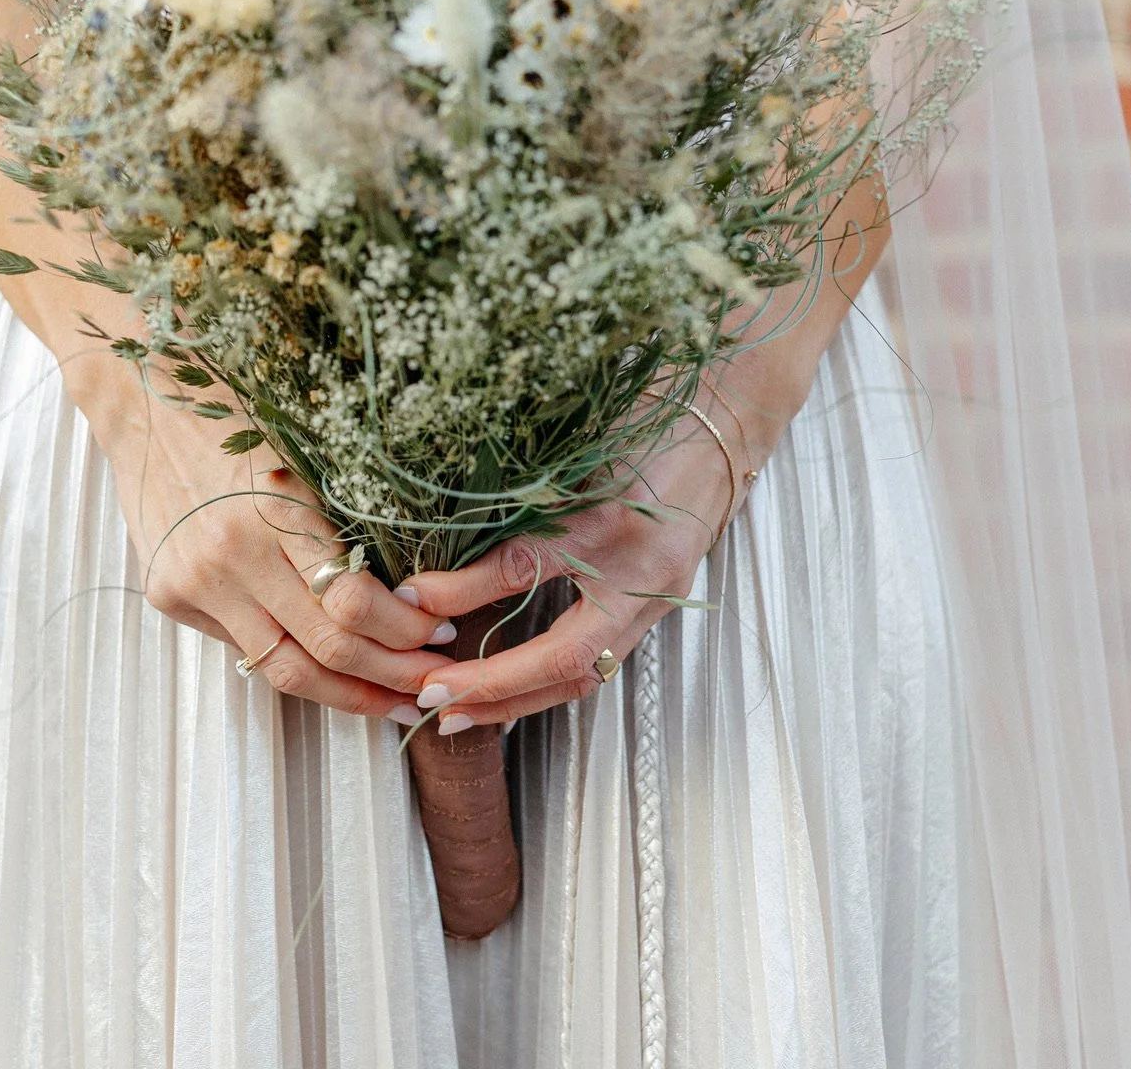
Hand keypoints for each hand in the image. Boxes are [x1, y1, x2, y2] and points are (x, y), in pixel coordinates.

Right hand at [90, 377, 457, 721]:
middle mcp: (231, 556)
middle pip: (326, 649)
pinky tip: (331, 672)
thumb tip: (404, 599)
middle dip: (391, 676)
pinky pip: (245, 650)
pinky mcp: (169, 597)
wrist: (146, 405)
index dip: (405, 630)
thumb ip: (340, 528)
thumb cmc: (240, 420)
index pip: (353, 601)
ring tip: (392, 703)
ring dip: (348, 694)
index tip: (440, 632)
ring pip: (285, 671)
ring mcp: (196, 583)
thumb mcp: (305, 459)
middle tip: (431, 686)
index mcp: (275, 511)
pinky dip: (293, 662)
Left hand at [400, 418, 740, 729]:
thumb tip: (442, 542)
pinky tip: (507, 693)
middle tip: (432, 694)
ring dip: (519, 700)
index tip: (407, 599)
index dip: (460, 589)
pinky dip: (550, 682)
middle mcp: (639, 568)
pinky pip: (603, 660)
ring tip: (459, 711)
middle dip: (492, 686)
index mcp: (611, 518)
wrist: (723, 422)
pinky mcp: (660, 605)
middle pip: (563, 655)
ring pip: (586, 674)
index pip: (525, 566)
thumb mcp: (574, 446)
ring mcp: (657, 594)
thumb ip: (516, 498)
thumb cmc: (644, 420)